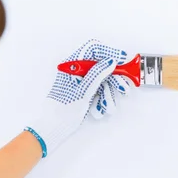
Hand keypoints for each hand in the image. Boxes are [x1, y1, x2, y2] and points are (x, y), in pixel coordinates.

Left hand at [25, 39, 129, 157]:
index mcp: (72, 65)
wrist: (54, 127)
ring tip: (107, 106)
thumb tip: (110, 61)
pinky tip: (100, 109)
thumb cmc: (62, 110)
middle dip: (113, 80)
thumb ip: (97, 73)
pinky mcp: (84, 91)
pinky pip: (98, 91)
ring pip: (102, 81)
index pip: (93, 50)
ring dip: (108, 94)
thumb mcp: (83, 90)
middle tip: (123, 88)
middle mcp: (76, 71)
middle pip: (101, 66)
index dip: (109, 52)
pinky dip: (102, 99)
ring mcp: (81, 81)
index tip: (123, 60)